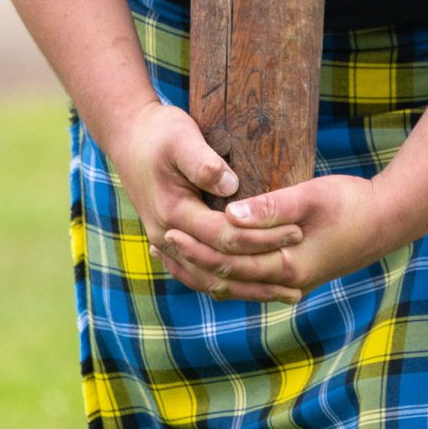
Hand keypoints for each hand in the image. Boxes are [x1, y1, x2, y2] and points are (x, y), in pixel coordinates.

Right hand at [107, 100, 304, 302]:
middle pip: (219, 270)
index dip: (262, 238)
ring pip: (208, 281)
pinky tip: (253, 291)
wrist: (128, 137)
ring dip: (246, 291)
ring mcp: (168, 243)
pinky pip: (199, 275)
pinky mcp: (173, 243)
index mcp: (174, 213)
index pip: (225, 237)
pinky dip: (227, 286)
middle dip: (261, 278)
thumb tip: (231, 186)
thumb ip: (204, 163)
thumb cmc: (160, 133)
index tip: (297, 232)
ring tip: (284, 295)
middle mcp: (169, 236)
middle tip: (298, 283)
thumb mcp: (182, 138)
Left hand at [170, 173, 401, 296]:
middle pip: (226, 279)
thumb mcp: (311, 196)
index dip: (195, 247)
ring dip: (202, 269)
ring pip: (235, 285)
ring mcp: (291, 283)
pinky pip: (249, 281)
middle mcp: (285, 283)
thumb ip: (270, 207)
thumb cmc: (351, 203)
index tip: (167, 229)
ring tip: (173, 253)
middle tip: (158, 241)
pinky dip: (223, 272)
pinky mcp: (294, 275)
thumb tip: (229, 214)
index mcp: (286, 267)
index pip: (228, 262)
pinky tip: (208, 260)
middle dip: (190, 260)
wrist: (388, 220)